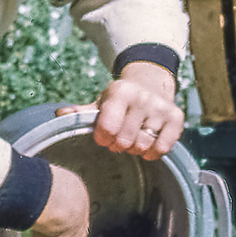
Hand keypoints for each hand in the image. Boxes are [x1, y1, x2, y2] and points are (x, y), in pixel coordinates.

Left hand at [57, 60, 183, 160]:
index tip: (103, 136)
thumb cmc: (121, 99)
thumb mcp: (101, 102)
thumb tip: (59, 116)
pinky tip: (148, 142)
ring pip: (143, 146)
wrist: (152, 84)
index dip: (103, 138)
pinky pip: (162, 149)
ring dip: (135, 148)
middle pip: (125, 141)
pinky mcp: (176, 118)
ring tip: (133, 138)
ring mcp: (161, 108)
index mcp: (121, 92)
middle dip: (118, 145)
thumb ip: (81, 112)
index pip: (108, 128)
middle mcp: (143, 97)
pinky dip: (153, 152)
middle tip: (119, 138)